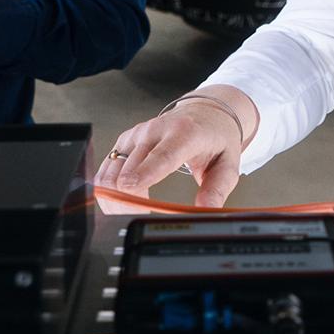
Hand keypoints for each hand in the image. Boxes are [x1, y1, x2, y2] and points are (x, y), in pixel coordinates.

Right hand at [95, 86, 258, 208]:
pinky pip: (106, 171)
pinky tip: (123, 201)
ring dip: (115, 199)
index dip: (144, 173)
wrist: (204, 114)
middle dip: (129, 202)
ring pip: (110, 172)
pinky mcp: (124, 141)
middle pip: (128, 170)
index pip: (161, 155)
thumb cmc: (214, 138)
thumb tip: (206, 210)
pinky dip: (109, 191)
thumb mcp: (228, 164)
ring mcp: (135, 135)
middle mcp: (154, 131)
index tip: (132, 188)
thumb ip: (218, 189)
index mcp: (184, 134)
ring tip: (133, 213)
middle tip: (143, 219)